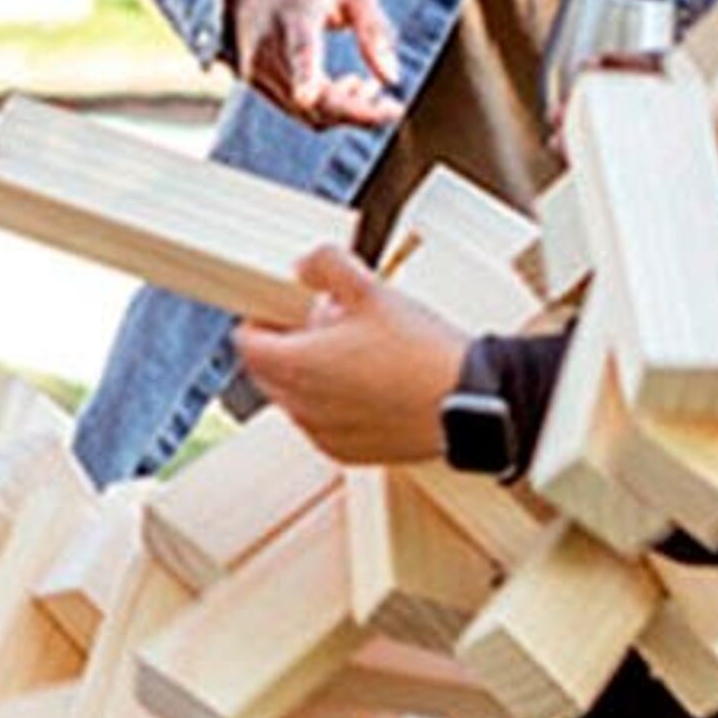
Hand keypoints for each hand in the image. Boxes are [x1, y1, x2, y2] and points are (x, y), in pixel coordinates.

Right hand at [228, 0, 402, 128]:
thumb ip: (373, 30)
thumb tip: (391, 80)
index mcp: (295, 13)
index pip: (300, 48)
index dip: (304, 74)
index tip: (305, 96)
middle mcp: (268, 46)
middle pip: (312, 97)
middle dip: (357, 111)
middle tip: (394, 109)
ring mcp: (258, 71)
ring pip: (310, 114)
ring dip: (350, 109)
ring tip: (371, 85)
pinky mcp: (259, 87)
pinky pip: (303, 113)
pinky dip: (332, 110)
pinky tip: (350, 85)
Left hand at [232, 245, 470, 464]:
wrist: (471, 403)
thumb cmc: (422, 352)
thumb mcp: (370, 289)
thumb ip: (326, 265)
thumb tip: (304, 265)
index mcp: (295, 366)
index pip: (245, 343)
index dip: (259, 318)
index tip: (280, 307)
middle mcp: (301, 408)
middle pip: (266, 372)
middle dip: (284, 345)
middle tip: (321, 323)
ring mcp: (323, 434)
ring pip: (295, 399)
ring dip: (309, 375)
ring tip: (353, 351)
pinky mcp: (349, 452)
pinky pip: (322, 424)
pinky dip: (332, 404)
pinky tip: (370, 383)